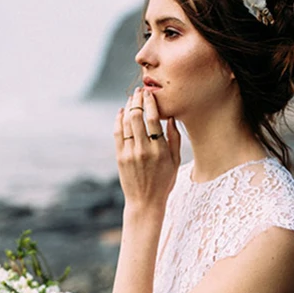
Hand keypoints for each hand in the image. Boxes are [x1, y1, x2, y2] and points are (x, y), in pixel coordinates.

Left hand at [113, 86, 180, 211]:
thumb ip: (174, 139)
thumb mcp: (175, 162)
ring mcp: (130, 153)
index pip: (153, 119)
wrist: (145, 202)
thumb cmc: (164, 182)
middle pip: (137, 117)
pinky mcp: (120, 157)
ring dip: (129, 107)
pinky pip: (118, 133)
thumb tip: (170, 118)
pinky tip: (122, 111)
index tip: (150, 93)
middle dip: (138, 100)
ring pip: (126, 123)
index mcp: (160, 150)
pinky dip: (119, 120)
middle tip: (140, 90)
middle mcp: (144, 150)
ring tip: (132, 98)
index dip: (150, 103)